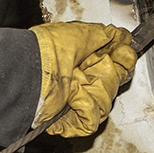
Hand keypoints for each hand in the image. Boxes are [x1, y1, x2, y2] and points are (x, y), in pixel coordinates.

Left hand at [30, 22, 136, 138]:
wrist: (30, 71)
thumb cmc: (46, 50)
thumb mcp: (79, 33)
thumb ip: (104, 34)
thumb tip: (122, 35)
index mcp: (81, 59)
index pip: (115, 63)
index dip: (123, 59)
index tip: (124, 52)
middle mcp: (79, 78)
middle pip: (114, 82)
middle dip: (111, 74)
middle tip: (100, 65)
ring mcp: (76, 99)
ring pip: (106, 101)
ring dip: (97, 91)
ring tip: (77, 82)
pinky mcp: (71, 119)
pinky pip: (93, 119)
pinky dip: (86, 108)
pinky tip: (74, 99)